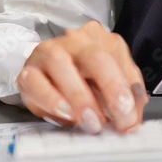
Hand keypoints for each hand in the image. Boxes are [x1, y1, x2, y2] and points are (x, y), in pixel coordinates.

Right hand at [16, 20, 147, 133]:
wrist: (43, 73)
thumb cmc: (82, 78)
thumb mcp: (107, 84)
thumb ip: (124, 95)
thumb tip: (133, 116)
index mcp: (102, 40)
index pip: (119, 59)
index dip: (127, 88)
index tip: (130, 117)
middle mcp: (76, 40)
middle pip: (95, 56)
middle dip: (110, 88)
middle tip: (117, 118)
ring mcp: (49, 52)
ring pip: (61, 63)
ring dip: (79, 96)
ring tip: (91, 121)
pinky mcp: (27, 71)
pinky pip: (34, 81)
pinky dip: (51, 99)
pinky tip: (65, 113)